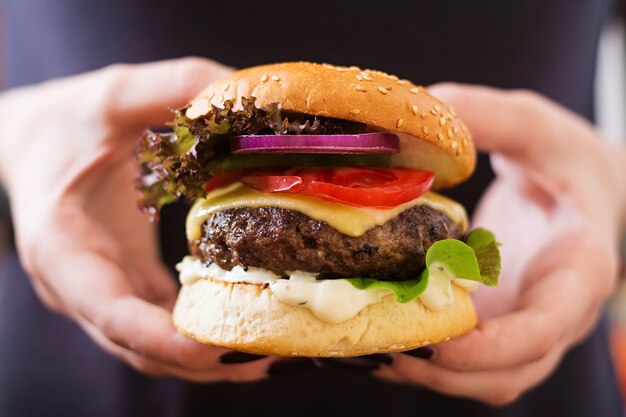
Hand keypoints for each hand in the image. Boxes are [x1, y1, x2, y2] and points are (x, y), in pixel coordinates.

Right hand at [0, 58, 276, 380]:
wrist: (31, 144)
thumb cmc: (64, 124)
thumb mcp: (113, 97)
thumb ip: (173, 87)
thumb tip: (246, 91)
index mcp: (63, 247)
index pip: (110, 311)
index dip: (163, 338)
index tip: (218, 346)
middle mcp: (80, 287)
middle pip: (141, 349)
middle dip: (206, 361)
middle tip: (275, 353)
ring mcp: (103, 296)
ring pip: (156, 351)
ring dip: (213, 360)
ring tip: (278, 351)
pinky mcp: (125, 289)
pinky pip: (163, 329)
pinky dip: (204, 338)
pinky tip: (250, 330)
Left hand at [375, 84, 625, 404]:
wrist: (580, 190)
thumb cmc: (564, 160)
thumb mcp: (535, 126)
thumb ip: (488, 116)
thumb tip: (424, 113)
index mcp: (577, 268)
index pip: (548, 325)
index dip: (498, 346)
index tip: (442, 342)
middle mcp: (552, 313)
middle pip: (508, 372)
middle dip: (444, 371)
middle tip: (377, 348)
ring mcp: (521, 325)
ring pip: (481, 378)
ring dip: (425, 372)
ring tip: (364, 349)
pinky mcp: (494, 324)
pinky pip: (462, 360)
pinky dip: (421, 357)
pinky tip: (374, 336)